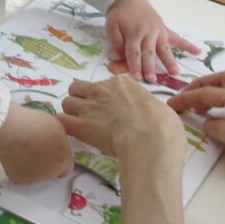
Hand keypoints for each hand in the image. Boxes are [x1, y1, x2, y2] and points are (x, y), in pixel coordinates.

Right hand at [0, 101, 72, 184]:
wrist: (11, 130)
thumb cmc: (32, 124)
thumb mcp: (56, 125)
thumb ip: (60, 139)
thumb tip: (56, 141)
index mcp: (63, 159)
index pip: (67, 167)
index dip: (59, 159)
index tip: (53, 153)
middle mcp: (51, 172)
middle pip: (52, 172)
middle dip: (46, 163)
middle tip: (36, 149)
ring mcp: (34, 177)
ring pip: (36, 174)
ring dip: (33, 165)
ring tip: (24, 149)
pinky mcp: (18, 178)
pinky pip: (20, 173)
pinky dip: (18, 166)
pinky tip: (15, 154)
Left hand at [60, 76, 184, 164]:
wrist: (151, 139)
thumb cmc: (163, 126)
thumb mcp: (160, 108)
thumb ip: (146, 107)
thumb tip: (149, 115)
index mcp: (123, 84)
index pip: (103, 84)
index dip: (104, 97)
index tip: (110, 109)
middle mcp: (102, 90)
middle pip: (78, 88)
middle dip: (81, 99)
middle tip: (89, 114)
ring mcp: (89, 106)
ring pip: (67, 102)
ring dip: (71, 113)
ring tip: (81, 126)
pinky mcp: (80, 125)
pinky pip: (61, 120)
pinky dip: (64, 127)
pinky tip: (72, 135)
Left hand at [104, 0, 199, 81]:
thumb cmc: (120, 15)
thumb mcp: (111, 26)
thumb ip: (116, 42)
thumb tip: (124, 56)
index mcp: (133, 33)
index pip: (134, 53)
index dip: (135, 66)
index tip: (137, 78)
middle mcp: (148, 32)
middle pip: (149, 53)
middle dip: (151, 68)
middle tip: (153, 80)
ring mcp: (158, 31)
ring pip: (164, 48)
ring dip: (170, 61)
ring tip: (175, 73)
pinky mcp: (165, 29)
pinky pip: (178, 38)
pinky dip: (189, 45)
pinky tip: (199, 52)